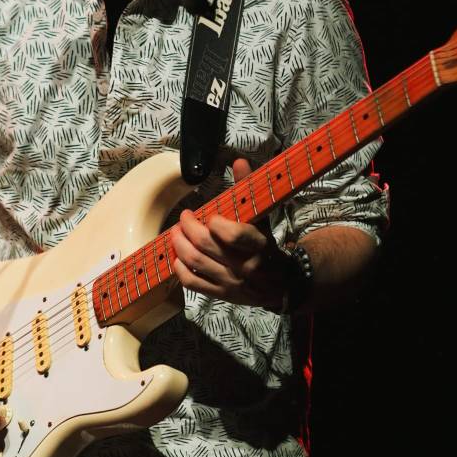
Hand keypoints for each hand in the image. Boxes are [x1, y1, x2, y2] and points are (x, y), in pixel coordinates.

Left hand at [171, 158, 290, 308]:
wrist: (281, 284)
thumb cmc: (267, 246)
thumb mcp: (263, 218)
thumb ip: (249, 189)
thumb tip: (239, 162)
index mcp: (259, 245)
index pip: (233, 235)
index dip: (216, 223)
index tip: (210, 215)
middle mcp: (245, 266)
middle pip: (206, 245)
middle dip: (188, 227)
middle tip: (183, 218)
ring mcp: (231, 282)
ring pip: (196, 261)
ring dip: (179, 244)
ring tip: (175, 232)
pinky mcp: (221, 295)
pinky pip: (192, 282)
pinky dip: (180, 268)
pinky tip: (177, 256)